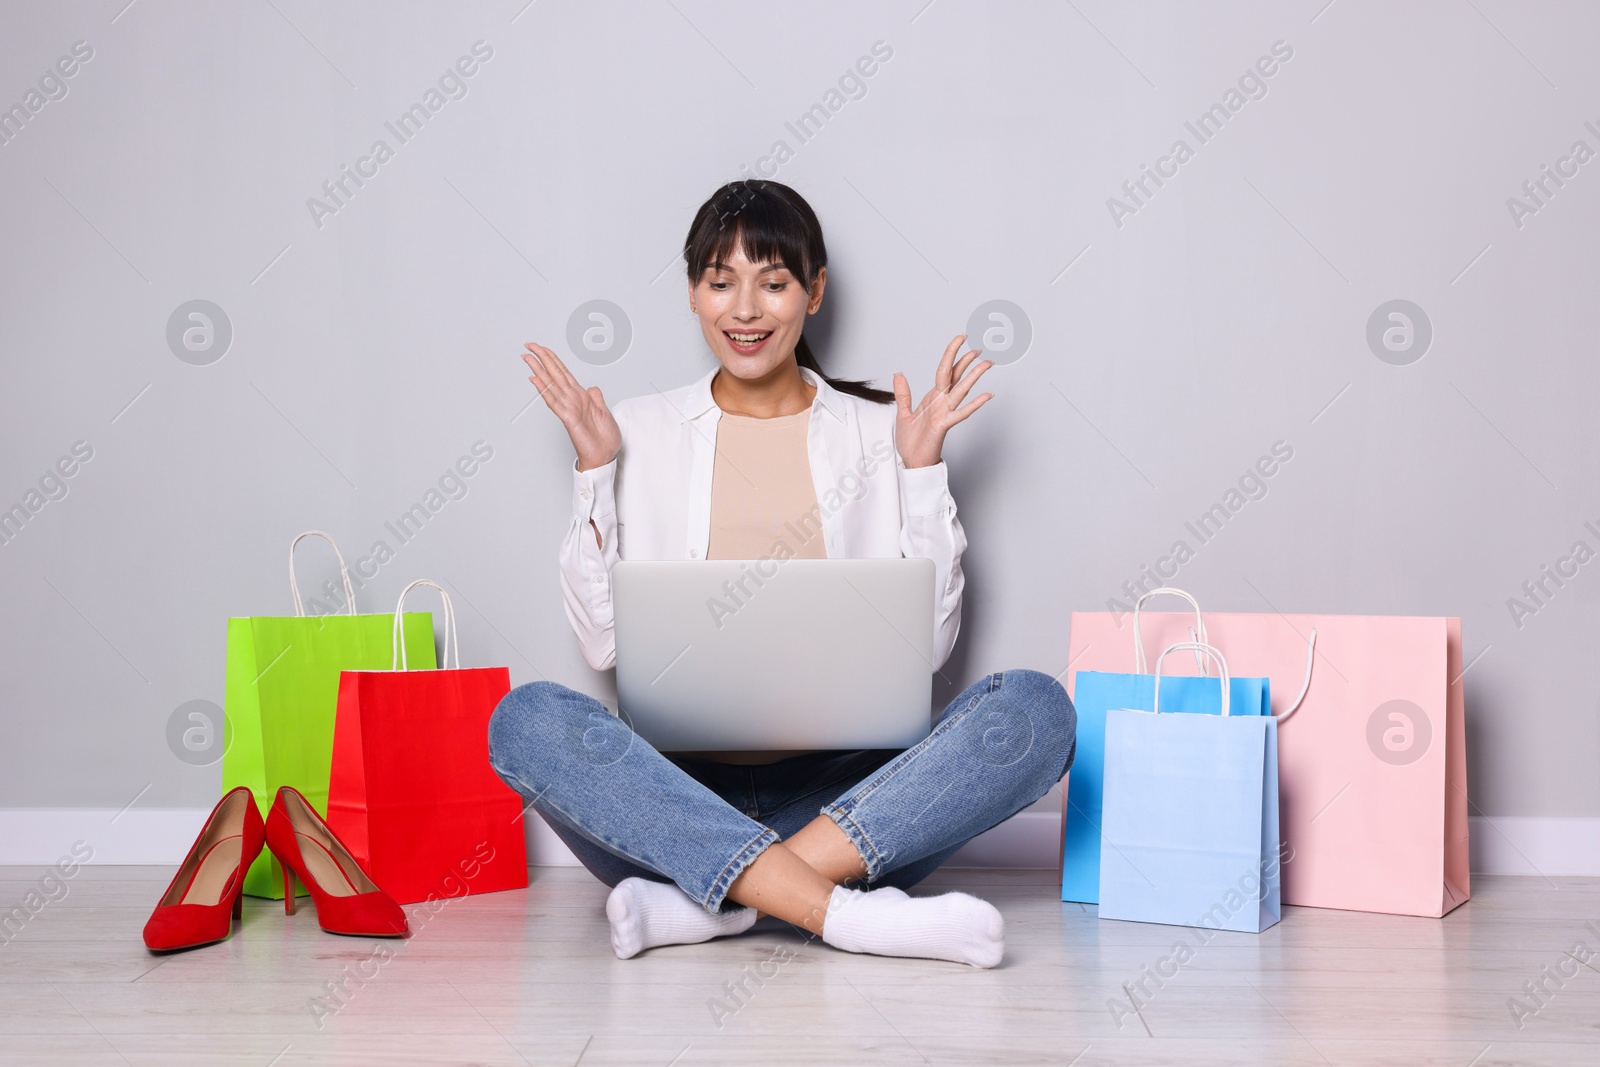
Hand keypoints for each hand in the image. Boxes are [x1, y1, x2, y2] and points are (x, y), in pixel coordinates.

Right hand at [522, 343, 620, 470]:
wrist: (604, 456)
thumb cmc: (603, 439)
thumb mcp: (604, 412)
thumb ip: (596, 397)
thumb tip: (592, 386)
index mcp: (581, 397)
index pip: (564, 373)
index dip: (553, 360)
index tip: (543, 348)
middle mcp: (572, 400)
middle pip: (554, 374)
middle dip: (542, 358)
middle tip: (529, 345)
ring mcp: (568, 408)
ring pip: (551, 384)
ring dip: (538, 370)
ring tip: (527, 357)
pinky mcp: (568, 418)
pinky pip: (554, 401)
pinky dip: (544, 390)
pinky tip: (535, 380)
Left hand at [891, 334, 993, 468]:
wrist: (911, 462)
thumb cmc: (910, 441)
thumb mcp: (902, 413)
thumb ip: (903, 393)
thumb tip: (898, 373)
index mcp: (933, 397)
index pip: (945, 371)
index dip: (952, 354)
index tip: (961, 338)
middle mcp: (942, 402)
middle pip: (956, 376)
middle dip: (966, 361)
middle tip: (979, 347)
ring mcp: (945, 413)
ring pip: (961, 390)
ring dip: (974, 377)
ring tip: (987, 364)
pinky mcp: (944, 425)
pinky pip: (961, 413)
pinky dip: (974, 404)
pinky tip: (988, 395)